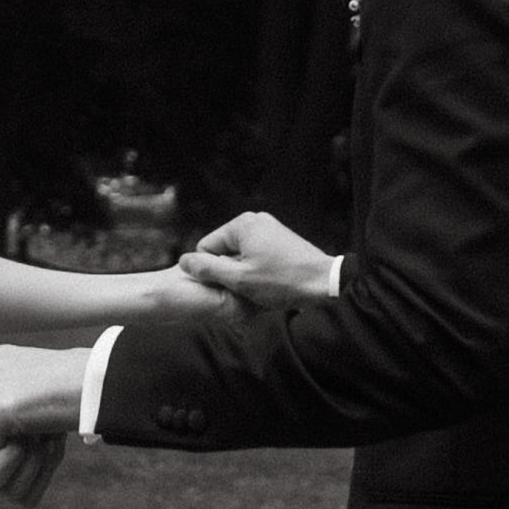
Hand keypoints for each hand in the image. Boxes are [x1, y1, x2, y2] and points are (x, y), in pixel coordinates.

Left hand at [0, 341, 88, 446]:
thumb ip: (9, 391)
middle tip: (36, 433)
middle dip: (1, 433)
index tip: (31, 419)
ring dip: (9, 443)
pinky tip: (39, 442)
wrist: (96, 383)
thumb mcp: (32, 379)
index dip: (4, 418)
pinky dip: (16, 451)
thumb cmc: (73, 384)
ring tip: (40, 436)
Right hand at [0, 418, 64, 508]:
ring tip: (51, 434)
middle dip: (34, 462)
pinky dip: (45, 467)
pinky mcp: (3, 480)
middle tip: (45, 431)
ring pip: (26, 493)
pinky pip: (31, 487)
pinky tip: (51, 440)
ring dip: (44, 466)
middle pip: (14, 491)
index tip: (21, 428)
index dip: (14, 456)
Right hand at [180, 209, 337, 306]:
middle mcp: (255, 219)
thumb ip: (208, 269)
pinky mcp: (280, 238)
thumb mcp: (239, 279)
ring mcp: (269, 227)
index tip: (230, 285)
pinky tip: (271, 282)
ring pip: (240, 255)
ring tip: (261, 287)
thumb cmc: (282, 281)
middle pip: (224, 250)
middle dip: (230, 271)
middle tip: (247, 288)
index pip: (207, 247)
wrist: (324, 282)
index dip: (212, 271)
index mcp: (242, 224)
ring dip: (244, 273)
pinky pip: (256, 254)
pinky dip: (258, 269)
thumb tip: (183, 261)